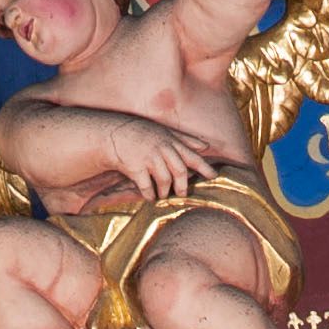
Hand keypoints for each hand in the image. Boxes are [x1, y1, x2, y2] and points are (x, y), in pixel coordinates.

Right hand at [90, 114, 224, 199]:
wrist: (114, 134)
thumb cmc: (143, 134)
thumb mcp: (165, 131)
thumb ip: (185, 140)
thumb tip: (206, 146)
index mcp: (170, 141)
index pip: (192, 156)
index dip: (204, 167)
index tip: (214, 176)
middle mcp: (162, 148)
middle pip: (180, 171)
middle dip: (182, 186)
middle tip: (182, 195)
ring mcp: (148, 157)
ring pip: (164, 180)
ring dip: (165, 192)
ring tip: (163, 195)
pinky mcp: (135, 167)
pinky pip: (146, 187)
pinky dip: (150, 195)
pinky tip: (150, 197)